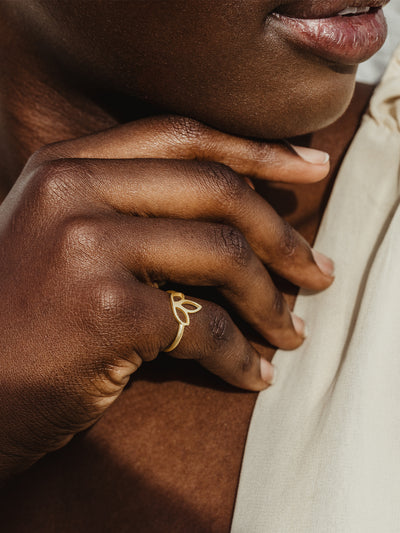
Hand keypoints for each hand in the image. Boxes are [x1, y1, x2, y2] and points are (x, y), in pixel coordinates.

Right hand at [0, 115, 332, 478]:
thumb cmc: (26, 321)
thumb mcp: (69, 242)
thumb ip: (137, 211)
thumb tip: (243, 210)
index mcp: (64, 166)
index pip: (183, 137)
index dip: (256, 150)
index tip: (309, 167)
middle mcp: (70, 192)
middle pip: (217, 191)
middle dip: (282, 236)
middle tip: (318, 272)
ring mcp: (84, 248)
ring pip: (222, 256)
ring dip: (271, 301)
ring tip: (291, 331)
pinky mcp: (104, 311)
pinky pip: (204, 327)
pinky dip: (240, 357)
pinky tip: (253, 375)